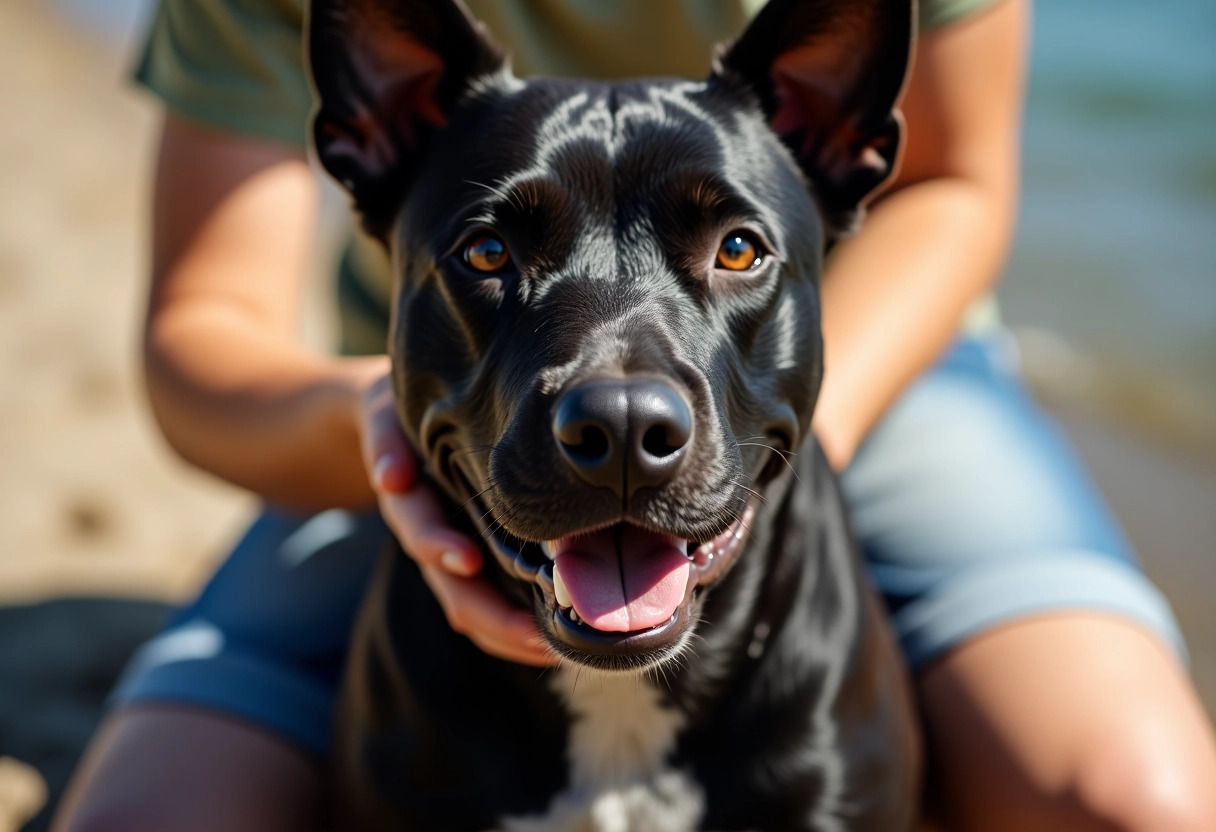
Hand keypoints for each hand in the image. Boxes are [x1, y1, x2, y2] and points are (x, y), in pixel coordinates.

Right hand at [357, 365, 553, 665]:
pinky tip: (552, 638)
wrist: (395, 422)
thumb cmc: (400, 410)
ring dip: (508, 633)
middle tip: (536, 634)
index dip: (439, 545)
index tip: (468, 559)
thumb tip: (391, 478)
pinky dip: (515, 626)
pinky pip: (490, 604)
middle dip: (491, 616)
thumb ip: (385, 438)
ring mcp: (450, 554)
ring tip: (552, 648)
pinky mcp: (474, 559)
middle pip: (452, 589)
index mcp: (409, 500)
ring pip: (472, 608)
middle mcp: (429, 536)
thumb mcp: (384, 411)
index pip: (419, 529)